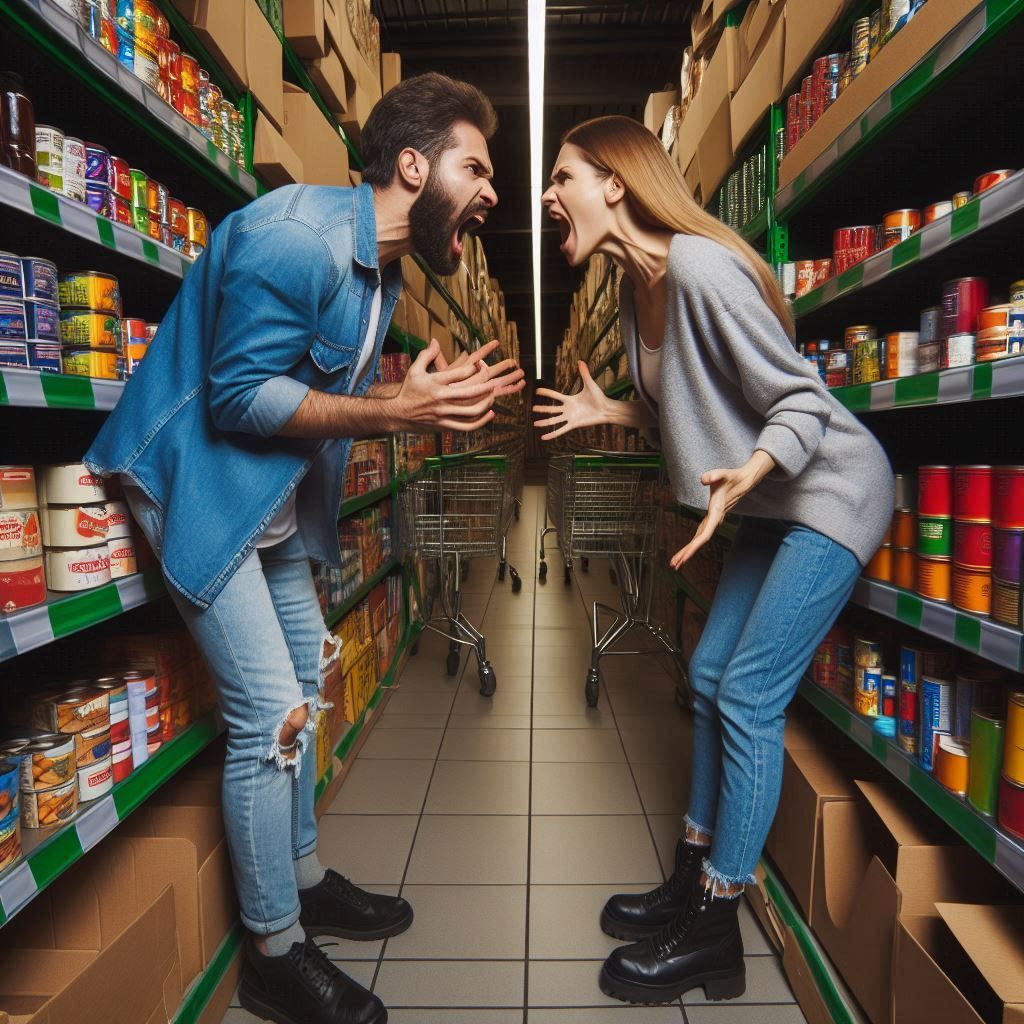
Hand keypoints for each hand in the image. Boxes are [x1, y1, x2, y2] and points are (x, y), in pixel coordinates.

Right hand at [391, 340, 519, 431]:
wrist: (399, 413)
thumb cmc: (409, 390)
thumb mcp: (414, 370)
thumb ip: (427, 355)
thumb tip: (436, 340)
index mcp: (435, 383)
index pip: (459, 374)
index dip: (474, 369)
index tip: (481, 365)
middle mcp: (440, 399)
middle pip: (468, 394)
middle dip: (485, 388)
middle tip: (494, 383)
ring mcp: (443, 414)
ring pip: (470, 412)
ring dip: (485, 404)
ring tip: (492, 397)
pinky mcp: (445, 425)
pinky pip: (466, 426)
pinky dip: (480, 422)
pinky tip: (489, 414)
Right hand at [532, 361, 611, 440]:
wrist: (606, 409)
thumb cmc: (599, 397)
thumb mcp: (590, 384)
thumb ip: (584, 373)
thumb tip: (581, 360)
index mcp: (570, 400)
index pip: (555, 396)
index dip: (546, 393)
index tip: (537, 391)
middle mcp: (568, 409)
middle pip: (551, 409)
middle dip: (542, 409)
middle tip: (532, 409)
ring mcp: (570, 417)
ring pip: (554, 421)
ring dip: (544, 422)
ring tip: (535, 424)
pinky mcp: (573, 424)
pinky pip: (561, 430)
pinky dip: (552, 434)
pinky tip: (544, 437)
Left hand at [669, 452, 775, 566]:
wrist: (743, 481)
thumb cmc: (731, 477)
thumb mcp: (722, 474)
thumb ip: (714, 475)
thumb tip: (703, 479)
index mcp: (716, 514)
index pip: (704, 534)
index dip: (694, 546)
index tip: (684, 557)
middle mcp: (714, 520)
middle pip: (699, 541)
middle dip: (687, 554)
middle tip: (673, 566)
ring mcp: (712, 521)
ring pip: (699, 539)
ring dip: (688, 552)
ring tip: (675, 563)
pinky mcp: (711, 519)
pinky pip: (699, 534)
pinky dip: (692, 543)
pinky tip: (685, 551)